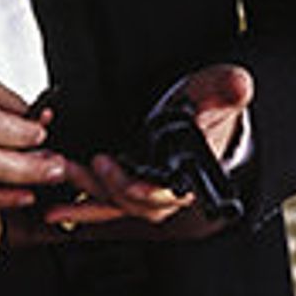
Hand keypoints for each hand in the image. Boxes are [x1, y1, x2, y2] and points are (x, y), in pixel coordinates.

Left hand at [40, 63, 253, 229]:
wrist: (201, 109)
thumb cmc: (211, 105)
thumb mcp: (220, 89)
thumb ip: (227, 89)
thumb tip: (238, 86)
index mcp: (193, 173)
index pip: (172, 193)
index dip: (151, 192)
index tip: (135, 184)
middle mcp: (166, 189)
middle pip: (137, 203)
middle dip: (112, 188)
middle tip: (94, 164)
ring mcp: (143, 188)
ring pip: (115, 203)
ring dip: (88, 193)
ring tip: (66, 172)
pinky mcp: (124, 184)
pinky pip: (101, 202)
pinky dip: (79, 207)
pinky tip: (57, 209)